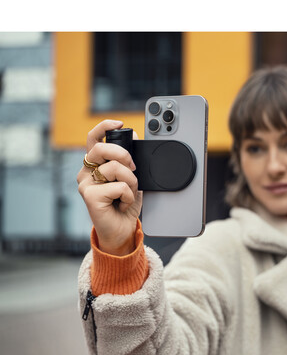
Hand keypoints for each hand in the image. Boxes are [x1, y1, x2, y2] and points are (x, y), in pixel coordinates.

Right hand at [77, 120, 142, 254]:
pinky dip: (128, 195)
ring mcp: (85, 184)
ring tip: (128, 194)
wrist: (122, 230)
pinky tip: (122, 203)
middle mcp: (86, 172)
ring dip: (131, 182)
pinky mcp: (89, 196)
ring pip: (115, 168)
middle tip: (133, 169)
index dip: (104, 127)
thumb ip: (129, 159)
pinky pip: (119, 186)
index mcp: (94, 165)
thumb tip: (133, 136)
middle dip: (124, 156)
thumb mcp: (131, 177)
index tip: (120, 124)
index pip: (93, 139)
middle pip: (102, 149)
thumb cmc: (124, 204)